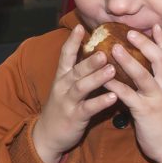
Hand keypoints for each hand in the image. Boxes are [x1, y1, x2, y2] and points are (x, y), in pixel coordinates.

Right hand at [32, 25, 117, 162]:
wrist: (48, 135)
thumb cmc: (62, 107)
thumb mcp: (66, 86)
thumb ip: (80, 72)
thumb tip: (98, 53)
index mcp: (62, 76)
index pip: (66, 54)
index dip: (73, 41)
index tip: (81, 27)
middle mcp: (63, 86)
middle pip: (76, 69)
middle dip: (90, 59)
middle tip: (105, 50)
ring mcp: (68, 102)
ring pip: (81, 87)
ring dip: (96, 78)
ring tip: (112, 70)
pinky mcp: (74, 117)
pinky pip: (88, 108)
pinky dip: (101, 102)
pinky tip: (114, 97)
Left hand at [104, 24, 161, 162]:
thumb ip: (159, 79)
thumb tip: (146, 63)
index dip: (161, 39)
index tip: (154, 24)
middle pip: (158, 59)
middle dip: (144, 44)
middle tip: (130, 31)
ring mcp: (157, 99)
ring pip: (143, 75)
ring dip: (128, 61)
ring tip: (114, 48)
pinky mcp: (145, 112)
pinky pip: (128, 96)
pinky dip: (116, 86)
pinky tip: (103, 78)